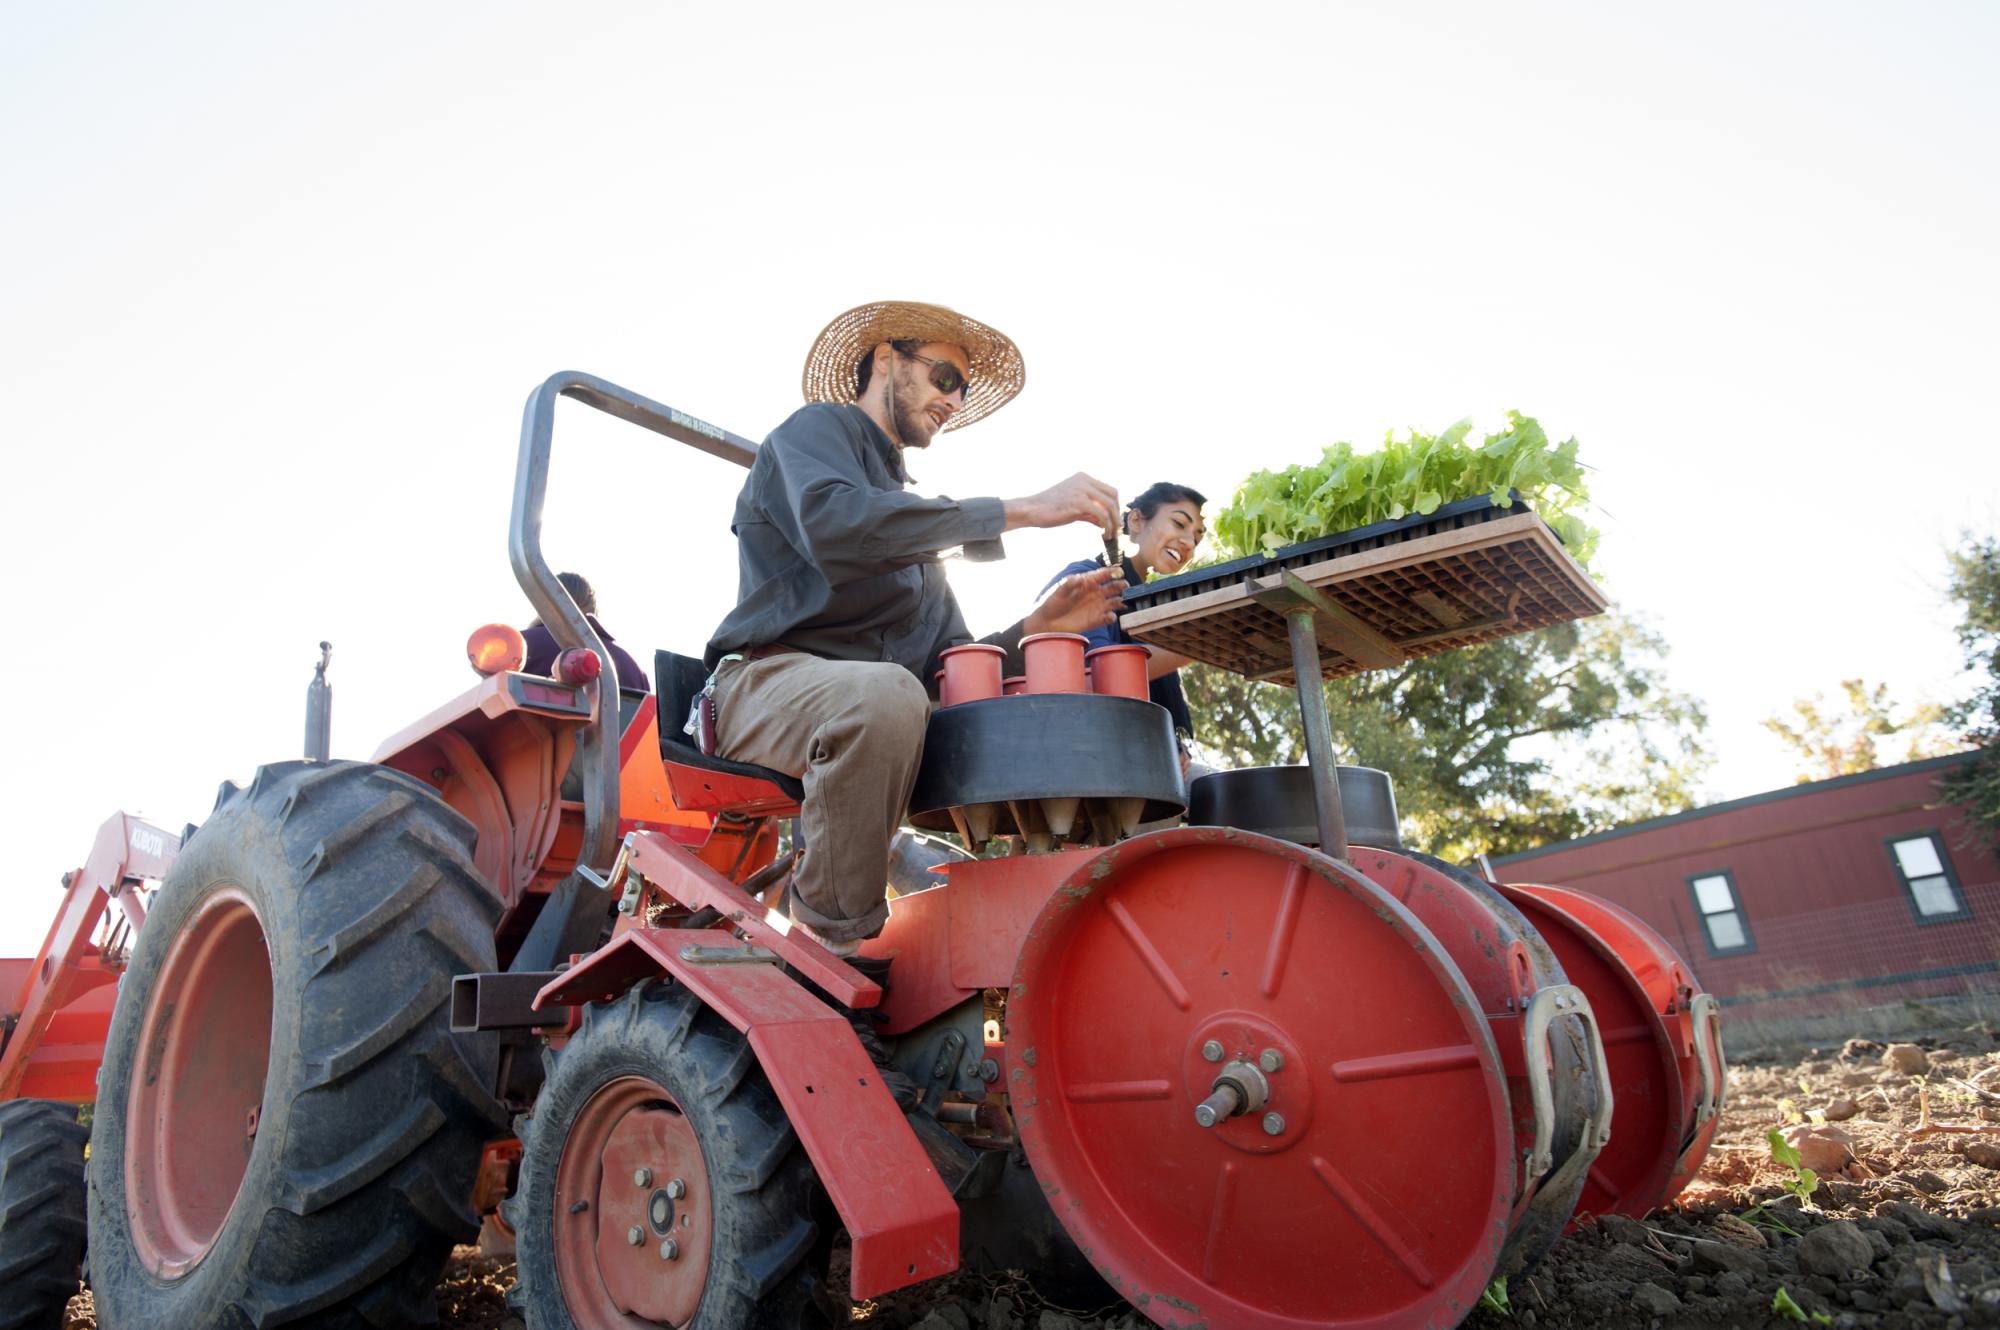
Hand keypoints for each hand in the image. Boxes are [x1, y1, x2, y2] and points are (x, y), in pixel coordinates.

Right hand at [1004, 473, 1119, 537]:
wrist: (1032, 510)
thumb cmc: (1049, 510)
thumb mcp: (1073, 507)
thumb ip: (1089, 511)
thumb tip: (1104, 522)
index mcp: (1083, 477)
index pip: (1109, 490)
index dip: (1115, 506)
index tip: (1115, 520)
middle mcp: (1084, 480)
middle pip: (1113, 495)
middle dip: (1117, 514)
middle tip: (1116, 528)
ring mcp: (1082, 489)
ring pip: (1109, 505)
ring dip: (1113, 522)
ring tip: (1111, 535)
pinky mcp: (1079, 502)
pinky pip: (1101, 514)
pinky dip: (1106, 526)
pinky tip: (1103, 534)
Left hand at [1025, 564, 1126, 634]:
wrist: (1046, 622)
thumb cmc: (1052, 603)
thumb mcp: (1058, 591)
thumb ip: (1069, 584)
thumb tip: (1081, 578)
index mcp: (1087, 583)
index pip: (1102, 575)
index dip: (1111, 572)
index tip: (1118, 571)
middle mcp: (1095, 594)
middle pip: (1113, 587)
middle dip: (1120, 584)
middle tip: (1124, 585)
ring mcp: (1096, 607)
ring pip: (1114, 601)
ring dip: (1119, 600)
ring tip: (1119, 601)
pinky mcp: (1096, 620)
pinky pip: (1109, 618)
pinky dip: (1112, 617)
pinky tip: (1109, 616)